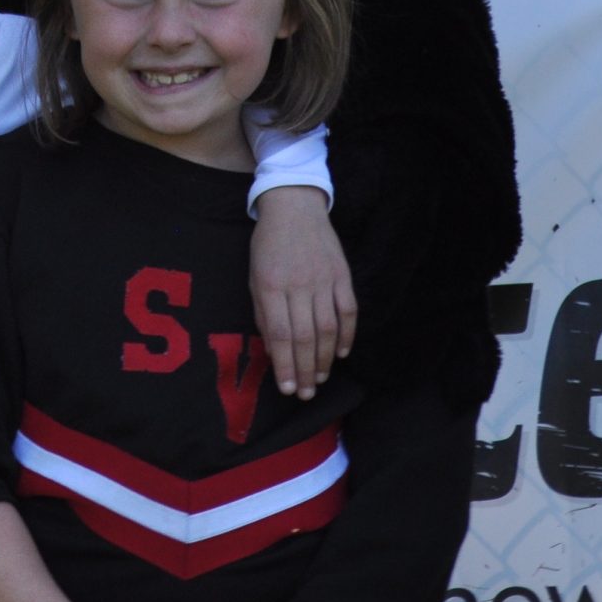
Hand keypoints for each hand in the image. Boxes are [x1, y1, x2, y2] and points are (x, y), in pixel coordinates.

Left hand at [247, 186, 355, 397]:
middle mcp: (298, 285)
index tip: (288, 388)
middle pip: (305, 337)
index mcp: (270, 286)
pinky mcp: (342, 275)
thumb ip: (263, 312)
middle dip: (306, 370)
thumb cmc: (268, 246)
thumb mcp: (254, 276)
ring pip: (328, 328)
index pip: (280, 334)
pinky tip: (341, 352)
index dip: (285, 365)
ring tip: (321, 378)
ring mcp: (323, 279)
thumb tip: (274, 349)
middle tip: (307, 394)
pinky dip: (347, 335)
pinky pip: (348, 311)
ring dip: (325, 359)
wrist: (294, 207)